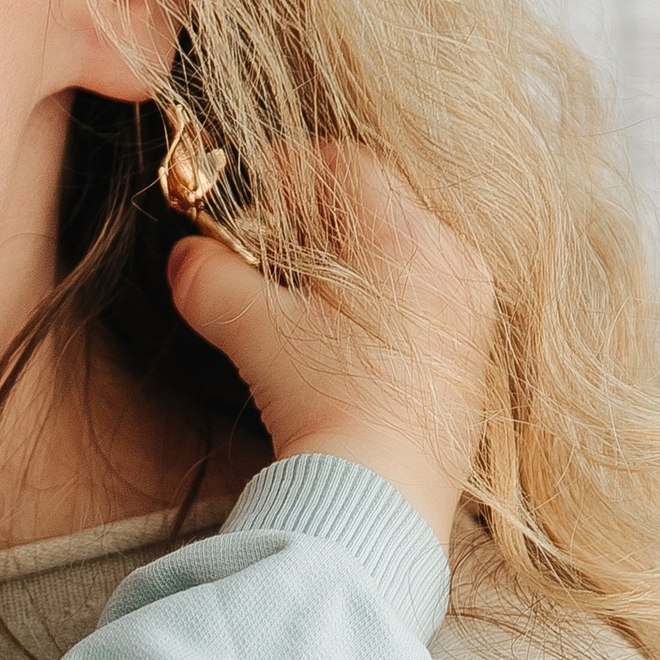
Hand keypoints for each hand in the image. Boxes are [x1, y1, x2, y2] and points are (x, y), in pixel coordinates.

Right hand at [166, 146, 493, 547]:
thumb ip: (209, 278)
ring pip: (412, 250)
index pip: (351, 164)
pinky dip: (390, 297)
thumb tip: (186, 258)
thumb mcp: (253, 330)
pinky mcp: (473, 356)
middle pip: (387, 203)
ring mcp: (473, 311)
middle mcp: (455, 263)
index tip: (260, 186)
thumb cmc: (327, 403)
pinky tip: (349, 336)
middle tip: (278, 235)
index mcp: (409, 238)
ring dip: (360, 254)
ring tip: (310, 289)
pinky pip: (431, 296)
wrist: (381, 495)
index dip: (294, 166)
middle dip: (326, 212)